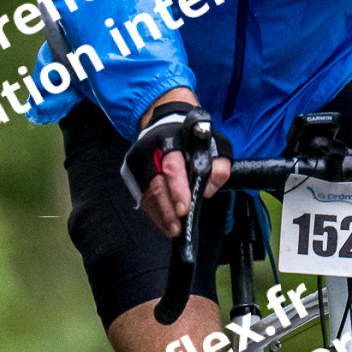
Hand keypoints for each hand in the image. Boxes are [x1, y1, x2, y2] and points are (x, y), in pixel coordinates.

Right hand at [137, 89, 231, 237]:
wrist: (166, 122)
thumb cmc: (192, 138)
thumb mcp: (214, 144)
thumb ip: (218, 166)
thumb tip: (208, 190)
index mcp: (170, 140)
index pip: (172, 166)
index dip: (177, 189)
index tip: (185, 209)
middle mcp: (149, 150)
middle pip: (156, 184)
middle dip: (167, 209)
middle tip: (178, 227)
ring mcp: (138, 162)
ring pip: (147, 193)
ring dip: (160, 214)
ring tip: (173, 230)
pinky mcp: (132, 172)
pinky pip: (142, 196)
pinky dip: (153, 211)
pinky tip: (164, 223)